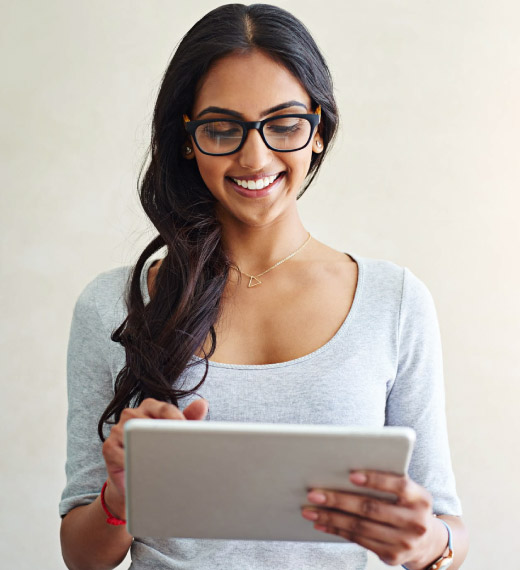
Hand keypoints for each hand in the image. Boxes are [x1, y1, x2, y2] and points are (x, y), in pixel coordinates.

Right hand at [101, 397, 208, 518]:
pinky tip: (145, 469)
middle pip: (149, 420)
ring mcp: (118, 429)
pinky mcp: (108, 447)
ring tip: (164, 459)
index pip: (164, 408)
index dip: (177, 419)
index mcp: (149, 407)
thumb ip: (189, 419)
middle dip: (165, 434)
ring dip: (149, 448)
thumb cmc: (157, 452)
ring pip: (135, 435)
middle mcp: (132, 414)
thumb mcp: (176, 435)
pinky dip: (135, 462)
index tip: (188, 430)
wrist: (136, 479)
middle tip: (180, 447)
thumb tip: (203, 403)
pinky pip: (122, 454)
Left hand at [301, 470, 443, 567]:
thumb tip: (343, 470)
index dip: (374, 479)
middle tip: (314, 494)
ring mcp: (404, 542)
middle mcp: (416, 521)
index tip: (351, 475)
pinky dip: (337, 530)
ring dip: (331, 518)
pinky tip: (322, 523)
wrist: (428, 541)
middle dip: (339, 500)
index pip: (398, 485)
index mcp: (420, 497)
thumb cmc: (407, 504)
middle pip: (371, 508)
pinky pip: (359, 541)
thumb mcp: (407, 491)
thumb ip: (386, 480)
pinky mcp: (392, 556)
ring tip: (310, 510)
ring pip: (360, 527)